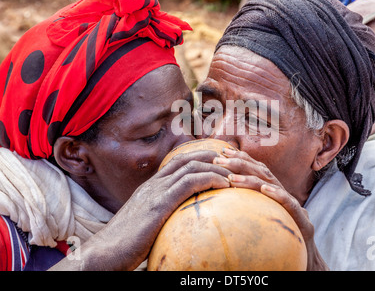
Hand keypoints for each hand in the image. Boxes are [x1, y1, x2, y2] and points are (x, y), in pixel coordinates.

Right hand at [51, 150, 231, 270]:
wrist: (104, 253)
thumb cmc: (125, 244)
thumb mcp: (145, 223)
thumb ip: (161, 215)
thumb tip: (178, 222)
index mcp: (151, 187)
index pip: (178, 162)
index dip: (200, 157)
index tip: (219, 161)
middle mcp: (154, 184)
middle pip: (187, 158)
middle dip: (212, 156)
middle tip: (232, 161)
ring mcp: (156, 192)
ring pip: (192, 167)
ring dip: (217, 167)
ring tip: (234, 173)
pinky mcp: (159, 204)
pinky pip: (190, 183)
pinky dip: (210, 179)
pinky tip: (225, 184)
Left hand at [213, 148, 328, 270]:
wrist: (305, 262)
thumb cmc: (279, 241)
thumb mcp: (260, 220)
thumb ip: (246, 206)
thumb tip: (219, 199)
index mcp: (273, 193)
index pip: (256, 169)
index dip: (240, 158)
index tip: (221, 151)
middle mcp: (283, 195)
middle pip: (262, 172)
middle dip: (239, 163)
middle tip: (219, 159)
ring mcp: (294, 207)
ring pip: (273, 186)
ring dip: (251, 179)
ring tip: (231, 177)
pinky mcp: (303, 222)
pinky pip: (290, 205)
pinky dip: (277, 195)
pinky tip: (264, 189)